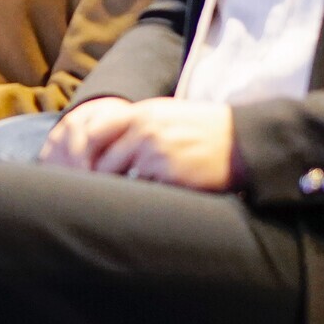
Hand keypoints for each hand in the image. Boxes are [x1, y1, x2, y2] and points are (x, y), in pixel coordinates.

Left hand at [41, 97, 234, 191]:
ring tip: (107, 209)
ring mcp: (156, 153)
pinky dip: (140, 201)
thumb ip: (139, 125)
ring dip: (115, 192)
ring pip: (120, 178)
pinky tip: (138, 209)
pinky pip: (144, 192)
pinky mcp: (170, 175)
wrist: (243, 141)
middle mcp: (145, 130)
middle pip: (103, 160)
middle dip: (95, 180)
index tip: (80, 174)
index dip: (86, 156)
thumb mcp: (169, 114)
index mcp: (142, 114)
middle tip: (86, 200)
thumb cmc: (206, 129)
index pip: (97, 133)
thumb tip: (108, 145)